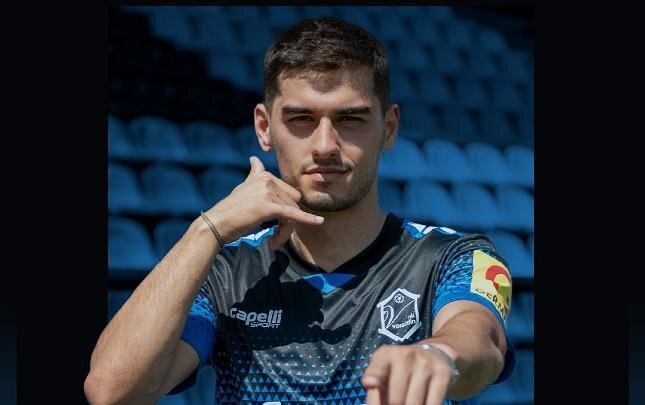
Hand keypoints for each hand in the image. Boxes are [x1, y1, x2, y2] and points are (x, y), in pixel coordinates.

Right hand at [203, 156, 322, 248]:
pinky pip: (293, 214)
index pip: (288, 193)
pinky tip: (319, 222)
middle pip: (293, 202)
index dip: (285, 211)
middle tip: (274, 237)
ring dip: (285, 230)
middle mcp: (267, 179)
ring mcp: (268, 191)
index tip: (274, 226)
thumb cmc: (231, 210)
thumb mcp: (244, 187)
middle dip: (288, 221)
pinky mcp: (269, 206)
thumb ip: (254, 174)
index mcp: (264, 175)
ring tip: (273, 241)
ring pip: (292, 212)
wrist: (217, 223)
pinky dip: (307, 219)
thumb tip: (255, 159)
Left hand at [361, 344, 456, 404]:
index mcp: (386, 354)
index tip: (376, 392)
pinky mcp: (442, 374)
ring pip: (414, 404)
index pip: (373, 377)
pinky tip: (422, 403)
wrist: (434, 354)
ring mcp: (425, 364)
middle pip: (395, 400)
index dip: (374, 396)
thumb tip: (369, 384)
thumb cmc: (402, 368)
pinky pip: (433, 404)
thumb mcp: (384, 369)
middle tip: (396, 403)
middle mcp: (405, 355)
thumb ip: (374, 383)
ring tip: (407, 402)